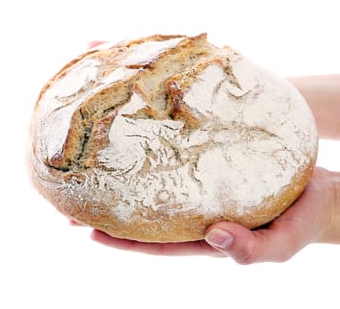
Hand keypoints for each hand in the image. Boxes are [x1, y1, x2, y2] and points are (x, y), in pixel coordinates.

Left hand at [88, 167, 339, 262]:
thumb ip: (253, 250)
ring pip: (161, 187)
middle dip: (115, 212)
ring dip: (132, 180)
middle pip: (150, 216)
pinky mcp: (216, 167)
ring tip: (102, 168)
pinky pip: (182, 163)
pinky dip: (161, 156)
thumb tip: (213, 235)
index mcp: (208, 237)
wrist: (324, 193)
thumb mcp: (284, 243)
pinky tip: (147, 142)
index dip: (125, 241)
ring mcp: (207, 189)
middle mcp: (200, 213)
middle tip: (78, 203)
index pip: (159, 243)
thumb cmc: (304, 220)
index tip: (91, 232)